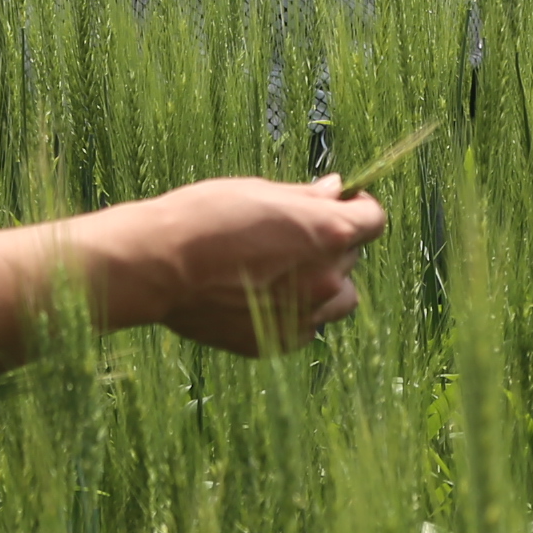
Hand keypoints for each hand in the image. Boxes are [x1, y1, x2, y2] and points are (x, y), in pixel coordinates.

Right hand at [99, 175, 389, 354]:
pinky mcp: (279, 342)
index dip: (360, 208)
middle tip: (290, 235)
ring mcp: (304, 315)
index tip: (343, 204)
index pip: (374, 220)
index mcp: (328, 232)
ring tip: (281, 271)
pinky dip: (295, 312)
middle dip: (331, 243)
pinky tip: (261, 296)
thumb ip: (307, 198)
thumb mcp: (260, 191)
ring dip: (322, 282)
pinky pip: (307, 326)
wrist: (158, 266)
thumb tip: (336, 190)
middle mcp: (326, 277)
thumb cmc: (205, 217)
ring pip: (338, 298)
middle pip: (351, 257)